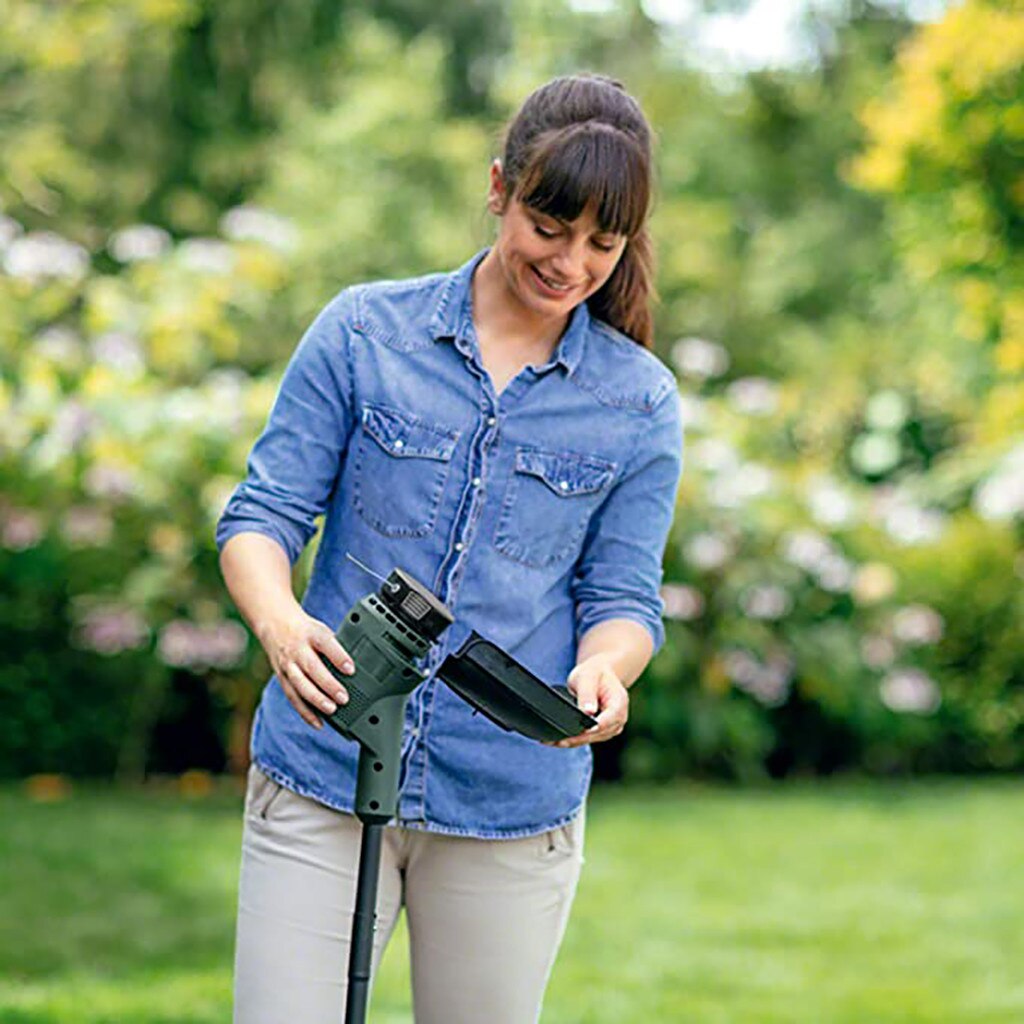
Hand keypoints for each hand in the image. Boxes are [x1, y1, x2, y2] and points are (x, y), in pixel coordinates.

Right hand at [259, 609, 353, 728]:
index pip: (326, 645)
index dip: (338, 657)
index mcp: (312, 634)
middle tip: (344, 698)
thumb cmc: (307, 631)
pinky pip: (293, 697)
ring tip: (332, 710)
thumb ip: (336, 648)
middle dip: (328, 685)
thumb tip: (358, 668)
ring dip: (316, 700)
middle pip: (312, 668)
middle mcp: (298, 650)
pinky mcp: (282, 677)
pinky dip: (305, 712)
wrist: (276, 625)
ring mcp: (288, 664)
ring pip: (300, 685)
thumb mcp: (322, 631)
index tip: (351, 669)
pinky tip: (318, 722)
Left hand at [554, 654, 628, 748]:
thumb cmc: (594, 672)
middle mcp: (618, 719)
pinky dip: (573, 739)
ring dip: (573, 741)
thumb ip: (587, 694)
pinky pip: (586, 738)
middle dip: (577, 738)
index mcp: (619, 703)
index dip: (592, 728)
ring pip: (591, 739)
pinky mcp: (601, 732)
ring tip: (553, 741)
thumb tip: (587, 713)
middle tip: (557, 740)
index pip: (607, 721)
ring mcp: (610, 727)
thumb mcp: (588, 677)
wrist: (598, 674)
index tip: (578, 732)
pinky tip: (558, 740)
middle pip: (598, 734)